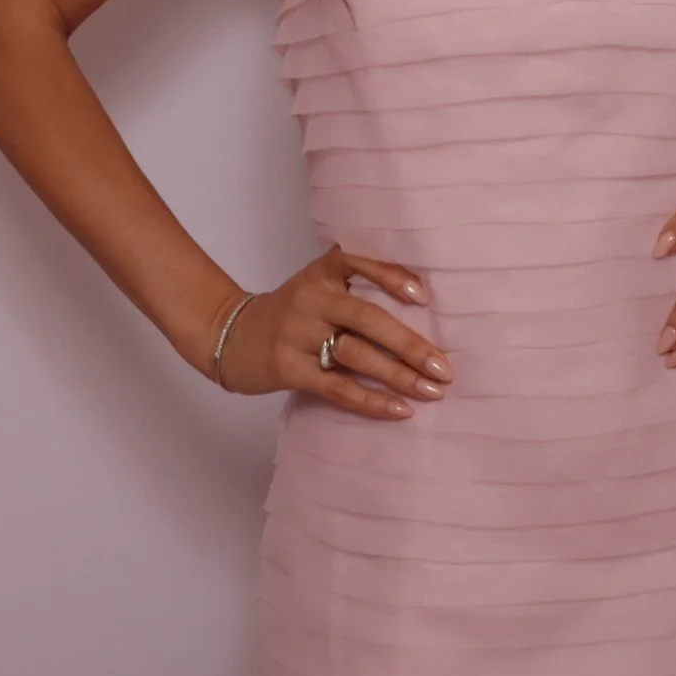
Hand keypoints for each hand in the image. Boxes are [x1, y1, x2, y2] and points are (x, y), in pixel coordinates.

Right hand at [209, 245, 452, 419]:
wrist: (232, 334)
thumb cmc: (292, 310)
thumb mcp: (318, 282)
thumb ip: (357, 278)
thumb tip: (422, 293)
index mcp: (323, 273)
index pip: (361, 265)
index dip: (393, 278)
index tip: (424, 297)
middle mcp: (312, 299)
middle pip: (368, 319)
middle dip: (410, 344)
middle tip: (444, 367)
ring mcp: (298, 335)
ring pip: (357, 356)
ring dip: (399, 376)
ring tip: (432, 391)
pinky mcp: (289, 369)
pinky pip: (337, 387)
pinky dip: (371, 400)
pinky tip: (400, 410)